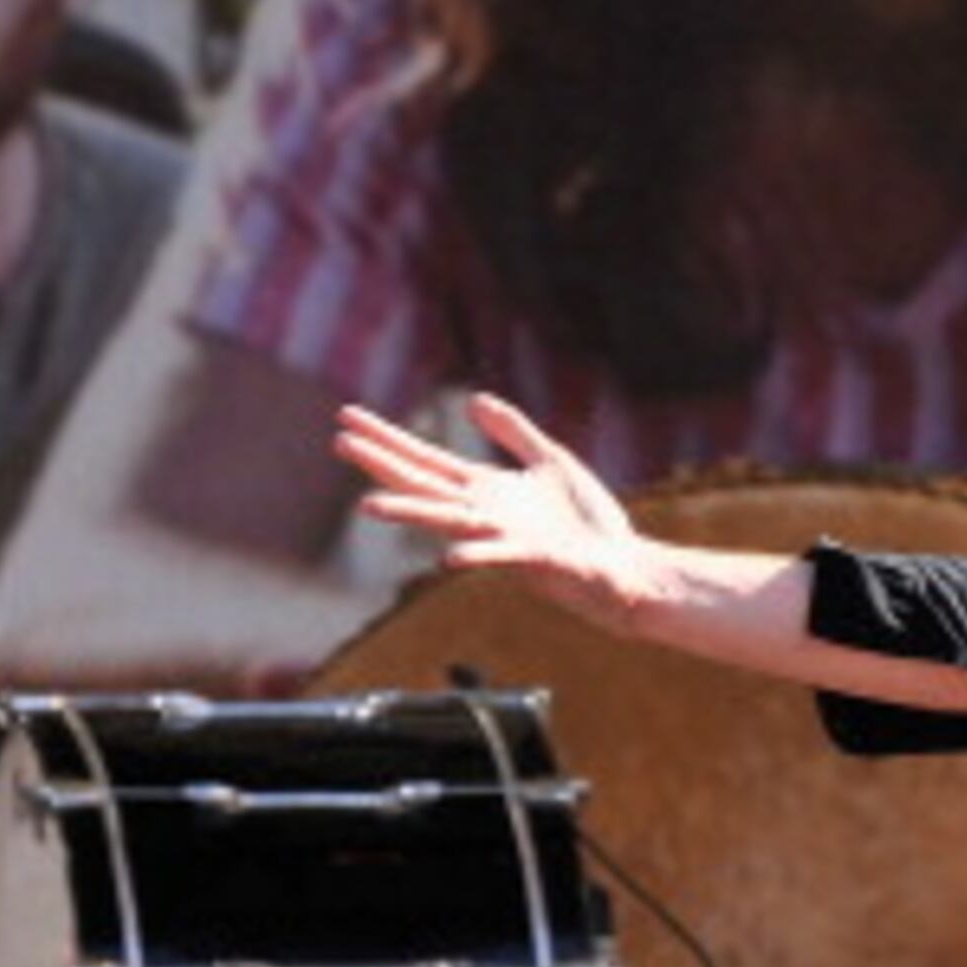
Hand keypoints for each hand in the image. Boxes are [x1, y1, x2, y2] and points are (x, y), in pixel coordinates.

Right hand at [335, 395, 656, 630]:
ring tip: (367, 506)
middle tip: (339, 443)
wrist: (627, 565)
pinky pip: (504, 556)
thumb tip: (471, 400)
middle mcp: (487, 515)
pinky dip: (477, 555)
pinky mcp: (541, 559)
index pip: (426, 461)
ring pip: (451, 523)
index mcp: (487, 492)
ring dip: (411, 513)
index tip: (346, 418)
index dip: (388, 440)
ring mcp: (509, 539)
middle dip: (383, 465)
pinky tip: (447, 558)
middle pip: (425, 485)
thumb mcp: (551, 461)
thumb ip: (513, 432)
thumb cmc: (590, 522)